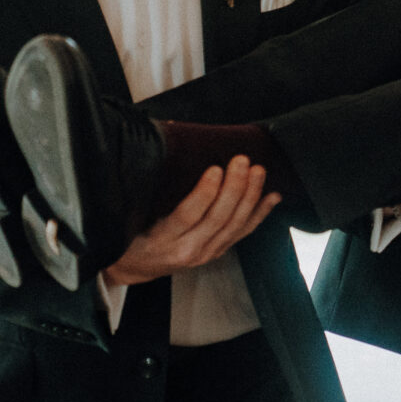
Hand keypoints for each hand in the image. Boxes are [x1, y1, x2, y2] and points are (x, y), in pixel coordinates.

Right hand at [102, 156, 277, 286]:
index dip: (204, 194)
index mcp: (160, 240)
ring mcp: (204, 254)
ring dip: (250, 196)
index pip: (186, 216)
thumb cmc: (129, 233)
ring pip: (234, 225)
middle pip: (216, 219)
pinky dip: (259, 214)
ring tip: (258, 171)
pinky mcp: (217, 252)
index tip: (215, 169)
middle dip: (233, 188)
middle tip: (242, 161)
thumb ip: (146, 183)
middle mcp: (185, 250)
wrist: (135, 268)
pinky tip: (272, 196)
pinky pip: (242, 233)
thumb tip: (167, 134)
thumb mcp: (128, 214)